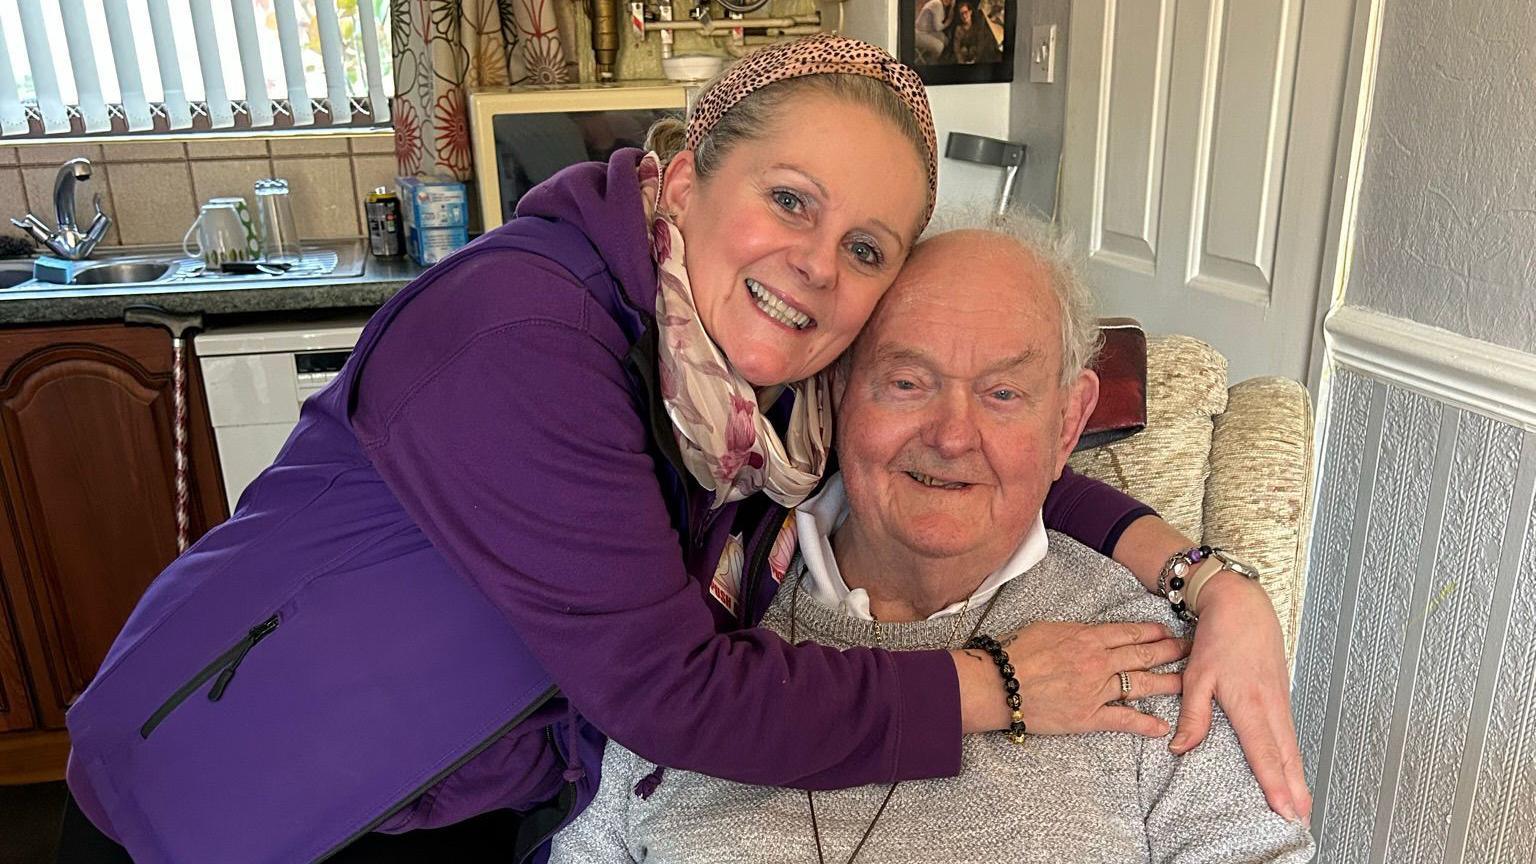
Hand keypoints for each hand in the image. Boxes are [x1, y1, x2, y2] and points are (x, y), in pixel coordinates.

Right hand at [955, 621, 1186, 736]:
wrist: (998, 684)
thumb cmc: (1015, 653)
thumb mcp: (1046, 628)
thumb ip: (1074, 631)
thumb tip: (1091, 632)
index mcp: (1087, 637)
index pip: (1130, 632)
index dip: (1154, 632)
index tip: (1169, 632)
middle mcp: (1098, 661)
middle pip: (1144, 654)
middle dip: (1171, 652)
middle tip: (1192, 651)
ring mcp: (1096, 690)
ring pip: (1141, 684)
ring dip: (1168, 683)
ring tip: (1189, 682)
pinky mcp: (1088, 716)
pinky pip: (1122, 720)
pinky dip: (1144, 724)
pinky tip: (1162, 728)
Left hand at [1175, 571, 1310, 824]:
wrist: (1242, 605)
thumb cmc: (1218, 638)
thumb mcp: (1197, 675)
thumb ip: (1193, 715)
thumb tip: (1180, 748)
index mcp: (1249, 702)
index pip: (1264, 751)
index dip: (1275, 782)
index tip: (1283, 809)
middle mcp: (1271, 705)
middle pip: (1287, 755)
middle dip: (1295, 789)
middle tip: (1301, 819)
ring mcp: (1280, 699)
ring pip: (1292, 745)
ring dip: (1298, 775)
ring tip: (1302, 803)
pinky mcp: (1281, 694)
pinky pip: (1289, 732)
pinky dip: (1294, 755)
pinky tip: (1292, 769)